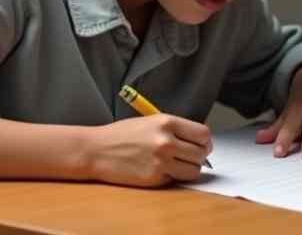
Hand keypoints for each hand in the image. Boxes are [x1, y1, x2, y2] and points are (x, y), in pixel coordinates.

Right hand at [84, 114, 211, 186]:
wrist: (97, 150)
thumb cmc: (122, 135)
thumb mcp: (152, 121)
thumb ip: (175, 129)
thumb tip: (197, 141)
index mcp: (167, 123)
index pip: (203, 134)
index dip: (205, 141)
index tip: (201, 145)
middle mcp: (166, 142)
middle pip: (202, 153)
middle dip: (199, 156)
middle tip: (189, 156)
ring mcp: (161, 162)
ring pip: (194, 170)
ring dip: (189, 168)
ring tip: (176, 163)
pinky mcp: (154, 178)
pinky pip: (176, 179)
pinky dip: (172, 177)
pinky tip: (160, 169)